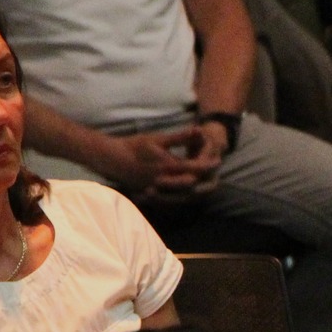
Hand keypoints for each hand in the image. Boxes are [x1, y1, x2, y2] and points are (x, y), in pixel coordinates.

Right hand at [99, 127, 218, 197]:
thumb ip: (179, 137)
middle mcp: (165, 181)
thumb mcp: (158, 139)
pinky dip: (182, 199)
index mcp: (168, 166)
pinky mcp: (152, 195)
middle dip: (206, 182)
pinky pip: (172, 201)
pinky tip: (188, 197)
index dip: (208, 165)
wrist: (113, 159)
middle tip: (217, 178)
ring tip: (207, 188)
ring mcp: (158, 190)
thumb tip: (198, 130)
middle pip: (193, 185)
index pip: (195, 167)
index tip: (218, 161)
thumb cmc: (135, 146)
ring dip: (197, 193)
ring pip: (184, 196)